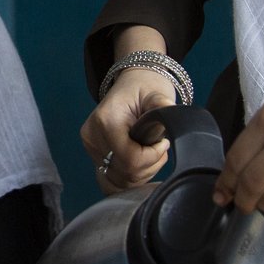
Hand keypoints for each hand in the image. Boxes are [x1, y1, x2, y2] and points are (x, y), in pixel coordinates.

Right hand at [81, 67, 178, 192]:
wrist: (132, 83)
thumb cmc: (145, 87)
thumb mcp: (157, 93)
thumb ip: (163, 107)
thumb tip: (172, 119)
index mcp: (106, 121)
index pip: (130, 159)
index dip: (152, 157)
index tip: (162, 143)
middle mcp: (93, 136)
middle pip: (125, 172)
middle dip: (149, 165)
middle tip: (158, 145)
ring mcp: (91, 147)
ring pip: (120, 179)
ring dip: (142, 171)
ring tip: (149, 150)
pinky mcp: (93, 153)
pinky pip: (114, 177)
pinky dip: (131, 174)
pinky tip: (140, 160)